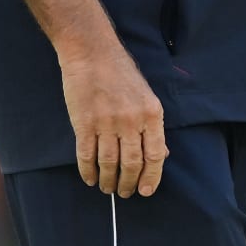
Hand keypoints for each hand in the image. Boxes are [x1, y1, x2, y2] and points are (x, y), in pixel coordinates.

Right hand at [58, 41, 167, 197]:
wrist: (92, 52)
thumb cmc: (122, 72)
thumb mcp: (146, 95)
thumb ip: (152, 126)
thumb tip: (161, 155)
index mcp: (151, 112)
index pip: (155, 154)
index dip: (151, 177)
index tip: (146, 191)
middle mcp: (131, 120)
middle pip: (132, 163)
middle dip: (129, 183)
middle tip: (125, 193)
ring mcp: (107, 122)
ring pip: (109, 163)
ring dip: (108, 180)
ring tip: (108, 188)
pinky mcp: (84, 123)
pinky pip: (87, 155)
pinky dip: (88, 171)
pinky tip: (90, 178)